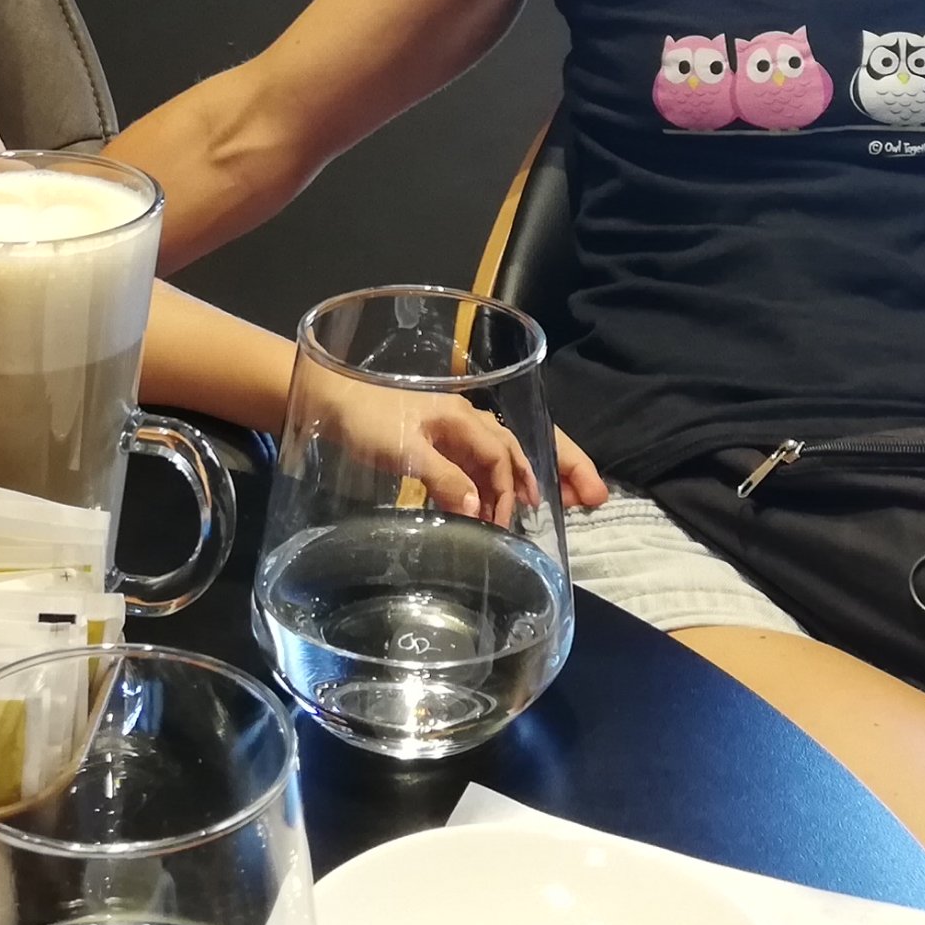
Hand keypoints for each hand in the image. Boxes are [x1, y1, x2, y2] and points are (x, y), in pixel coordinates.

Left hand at [317, 382, 608, 523]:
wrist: (329, 397)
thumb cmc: (363, 419)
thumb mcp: (400, 449)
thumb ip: (441, 477)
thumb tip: (479, 508)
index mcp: (461, 417)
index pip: (501, 456)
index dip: (510, 492)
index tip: (507, 527)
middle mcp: (466, 420)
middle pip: (526, 443)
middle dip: (564, 466)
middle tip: (595, 498)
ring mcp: (454, 431)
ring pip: (507, 454)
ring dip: (533, 479)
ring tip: (560, 506)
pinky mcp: (439, 443)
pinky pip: (481, 463)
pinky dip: (499, 483)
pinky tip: (502, 506)